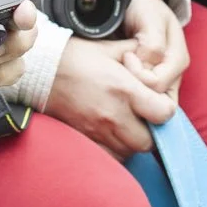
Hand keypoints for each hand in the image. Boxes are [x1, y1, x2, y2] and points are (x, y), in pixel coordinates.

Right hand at [42, 35, 177, 157]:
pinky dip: (115, 148)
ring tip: (126, 123)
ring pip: (130, 152)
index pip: (164, 114)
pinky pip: (110, 157)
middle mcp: (113, 115)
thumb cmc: (78, 56)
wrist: (42, 70)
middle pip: (149, 141)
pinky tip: (112, 133)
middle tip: (143, 116)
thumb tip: (160, 59)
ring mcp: (98, 131)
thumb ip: (140, 53)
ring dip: (133, 140)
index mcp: (124, 90)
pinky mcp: (85, 139)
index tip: (156, 100)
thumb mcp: (113, 49)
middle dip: (150, 130)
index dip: (165, 107)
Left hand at [116, 0, 187, 97]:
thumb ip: (152, 44)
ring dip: (128, 87)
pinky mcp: (149, 82)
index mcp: (178, 60)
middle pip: (152, 97)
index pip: (157, 85)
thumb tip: (148, 68)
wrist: (137, 3)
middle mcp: (173, 74)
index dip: (138, 74)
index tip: (126, 55)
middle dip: (132, 83)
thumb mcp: (150, 19)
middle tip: (119, 63)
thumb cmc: (144, 8)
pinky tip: (116, 76)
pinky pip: (139, 96)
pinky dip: (126, 88)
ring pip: (145, 99)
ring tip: (117, 68)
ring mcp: (163, 80)